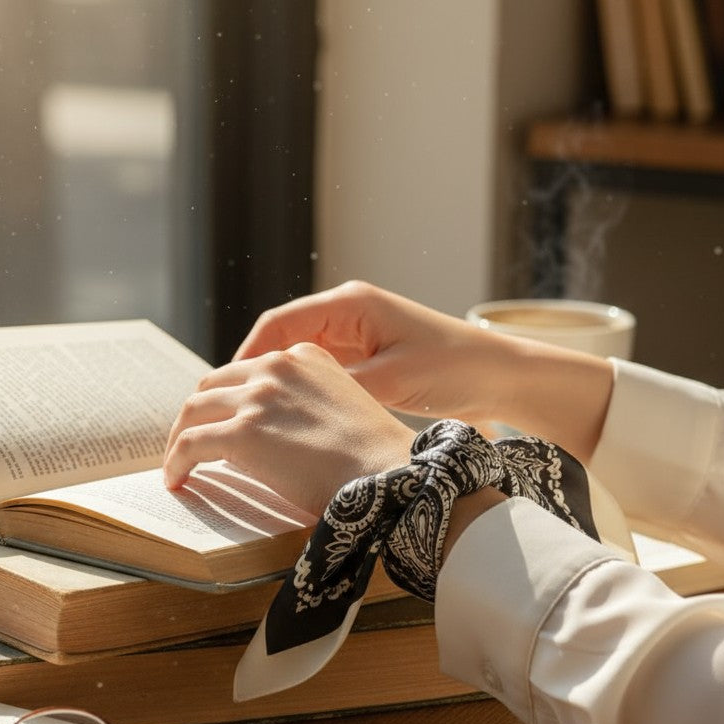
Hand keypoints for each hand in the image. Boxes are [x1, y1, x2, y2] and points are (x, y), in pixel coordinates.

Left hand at [163, 342, 415, 514]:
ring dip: (179, 436)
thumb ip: (304, 403)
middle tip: (190, 440)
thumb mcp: (340, 406)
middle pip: (214, 384)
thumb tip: (270, 433)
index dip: (226, 397)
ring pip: (195, 410)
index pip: (247, 370)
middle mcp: (277, 367)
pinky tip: (177, 480)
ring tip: (178, 462)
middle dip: (197, 412)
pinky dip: (176, 461)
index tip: (218, 420)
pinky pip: (190, 443)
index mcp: (303, 356)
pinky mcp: (243, 432)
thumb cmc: (374, 457)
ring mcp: (258, 397)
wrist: (388, 474)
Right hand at [234, 280, 614, 462]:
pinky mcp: (366, 355)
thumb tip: (289, 404)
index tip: (222, 390)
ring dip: (275, 383)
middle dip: (253, 372)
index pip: (278, 324)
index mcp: (350, 304)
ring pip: (297, 357)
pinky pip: (320, 371)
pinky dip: (301, 391)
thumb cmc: (455, 367)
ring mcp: (356, 334)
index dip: (246, 356)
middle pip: (281, 339)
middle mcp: (347, 312)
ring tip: (248, 418)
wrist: (501, 374)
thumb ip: (340, 386)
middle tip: (225, 409)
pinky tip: (288, 419)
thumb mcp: (393, 380)